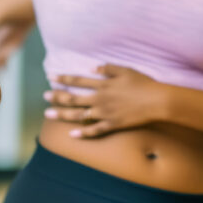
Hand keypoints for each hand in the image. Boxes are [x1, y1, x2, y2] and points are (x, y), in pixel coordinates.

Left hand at [44, 64, 168, 137]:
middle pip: (73, 98)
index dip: (63, 78)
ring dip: (62, 114)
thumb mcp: (125, 70)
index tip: (50, 77)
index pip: (77, 80)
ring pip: (78, 115)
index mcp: (102, 84)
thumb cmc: (143, 83)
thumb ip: (107, 68)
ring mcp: (105, 113)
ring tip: (48, 114)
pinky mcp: (113, 124)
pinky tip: (71, 134)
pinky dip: (83, 133)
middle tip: (44, 96)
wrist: (157, 101)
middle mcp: (100, 99)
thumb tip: (91, 67)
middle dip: (57, 97)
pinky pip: (95, 130)